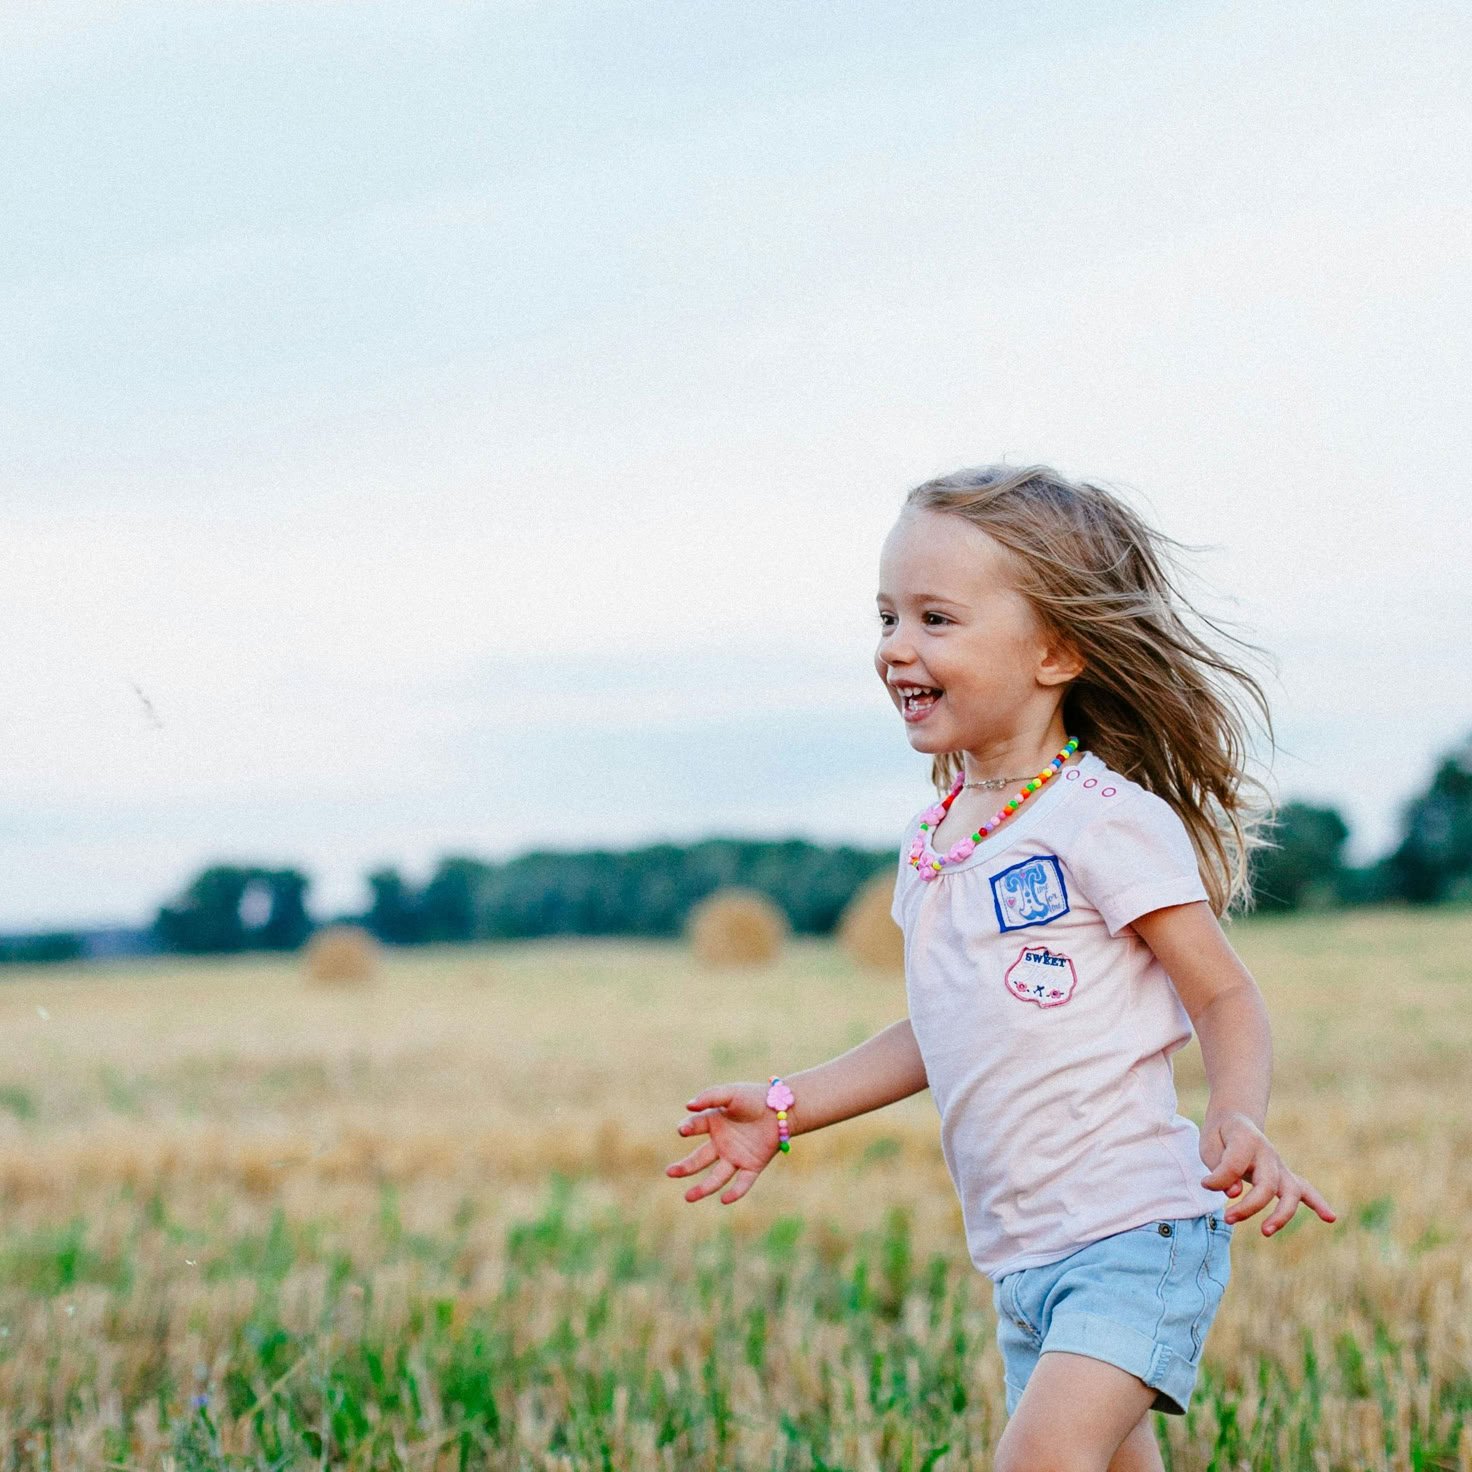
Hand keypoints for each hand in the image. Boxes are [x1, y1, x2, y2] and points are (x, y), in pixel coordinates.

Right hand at [665, 1081, 780, 1204]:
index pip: (695, 1127)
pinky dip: (735, 1192)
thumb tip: (688, 1105)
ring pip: (717, 1176)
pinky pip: (742, 1182)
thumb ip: (710, 1097)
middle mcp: (721, 1143)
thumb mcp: (731, 1093)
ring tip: (688, 1197)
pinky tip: (725, 1199)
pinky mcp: (752, 1166)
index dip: (688, 1128)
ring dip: (703, 1188)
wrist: (782, 1108)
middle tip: (669, 1172)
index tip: (683, 1130)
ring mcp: (736, 1156)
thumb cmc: (754, 1097)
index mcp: (713, 1123)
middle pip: (699, 1159)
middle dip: (685, 1167)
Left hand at [1200, 1111, 1337, 1235]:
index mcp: (1246, 1139)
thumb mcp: (1209, 1146)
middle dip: (1249, 1206)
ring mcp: (1279, 1165)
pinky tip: (1330, 1218)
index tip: (1205, 1184)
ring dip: (1281, 1214)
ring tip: (1266, 1232)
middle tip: (1228, 1218)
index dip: (1218, 1179)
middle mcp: (1268, 1153)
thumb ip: (1219, 1169)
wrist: (1235, 1121)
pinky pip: (1305, 1190)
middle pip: (1267, 1184)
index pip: (1235, 1165)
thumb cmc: (1220, 1137)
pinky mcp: (1285, 1176)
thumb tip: (1234, 1194)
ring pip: (1291, 1191)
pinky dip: (1318, 1203)